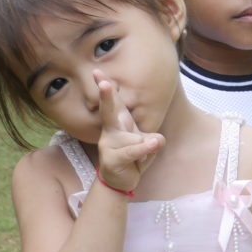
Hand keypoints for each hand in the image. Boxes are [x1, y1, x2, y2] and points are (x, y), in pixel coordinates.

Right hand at [94, 72, 163, 192]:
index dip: (106, 87)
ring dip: (146, 145)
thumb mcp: (146, 143)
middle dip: (107, 97)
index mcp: (119, 123)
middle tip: (103, 83)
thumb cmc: (135, 155)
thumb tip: (154, 140)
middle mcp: (111, 131)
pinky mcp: (112, 159)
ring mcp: (108, 145)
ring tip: (146, 152)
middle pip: (110, 111)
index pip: (114, 102)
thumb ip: (152, 139)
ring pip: (134, 137)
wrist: (121, 181)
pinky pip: (132, 150)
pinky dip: (144, 148)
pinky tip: (152, 144)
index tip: (97, 71)